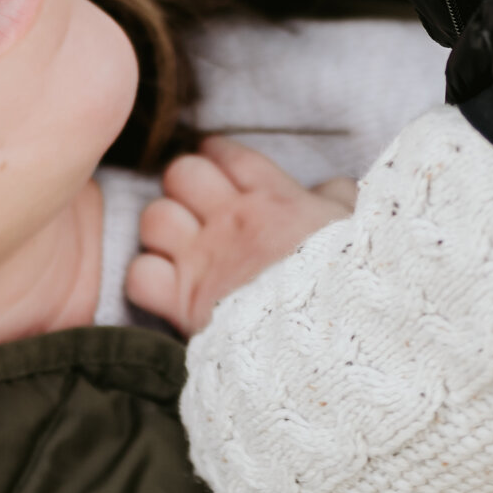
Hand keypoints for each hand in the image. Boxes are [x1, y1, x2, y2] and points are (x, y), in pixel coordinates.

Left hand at [125, 137, 357, 333]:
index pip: (224, 152)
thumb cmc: (349, 280)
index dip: (217, 155)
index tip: (220, 166)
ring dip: (163, 229)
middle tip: (198, 206)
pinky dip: (147, 278)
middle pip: (180, 173)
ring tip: (181, 245)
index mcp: (271, 197)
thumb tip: (329, 186)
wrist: (333, 339)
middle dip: (186, 186)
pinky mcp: (184, 304)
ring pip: (153, 218)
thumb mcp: (353, 226)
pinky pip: (139, 274)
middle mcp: (230, 221)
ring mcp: (203, 261)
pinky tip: (167, 284)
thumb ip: (336, 198)